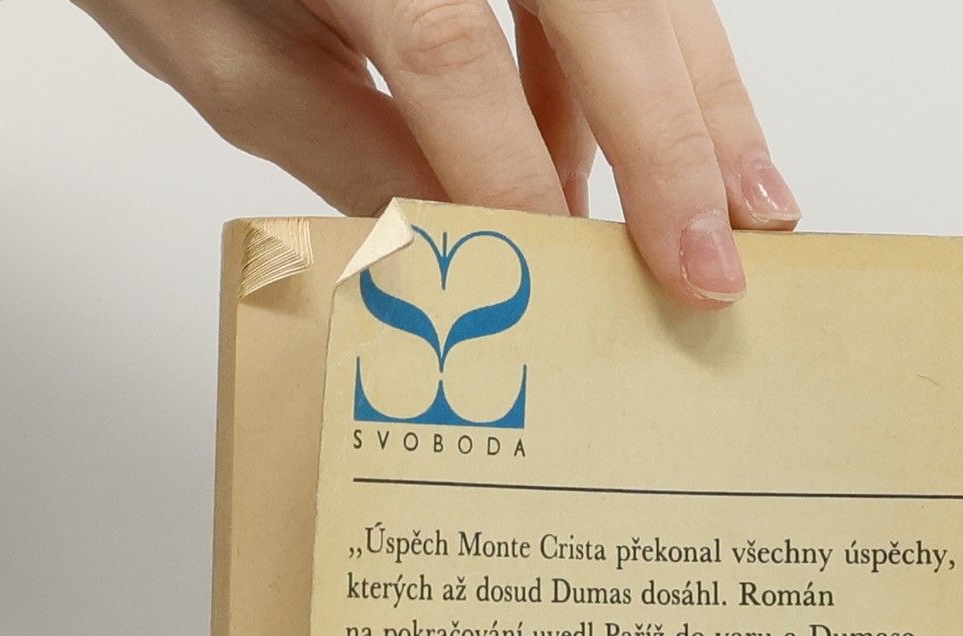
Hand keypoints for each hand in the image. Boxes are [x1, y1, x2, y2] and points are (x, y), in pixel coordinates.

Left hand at [72, 0, 798, 305]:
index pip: (449, 55)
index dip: (515, 178)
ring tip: (747, 208)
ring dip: (698, 97)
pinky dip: (649, 54)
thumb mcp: (215, 47)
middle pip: (598, 1)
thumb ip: (338, 143)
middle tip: (711, 267)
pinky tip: (656, 145)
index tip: (567, 280)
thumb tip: (458, 245)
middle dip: (669, 145)